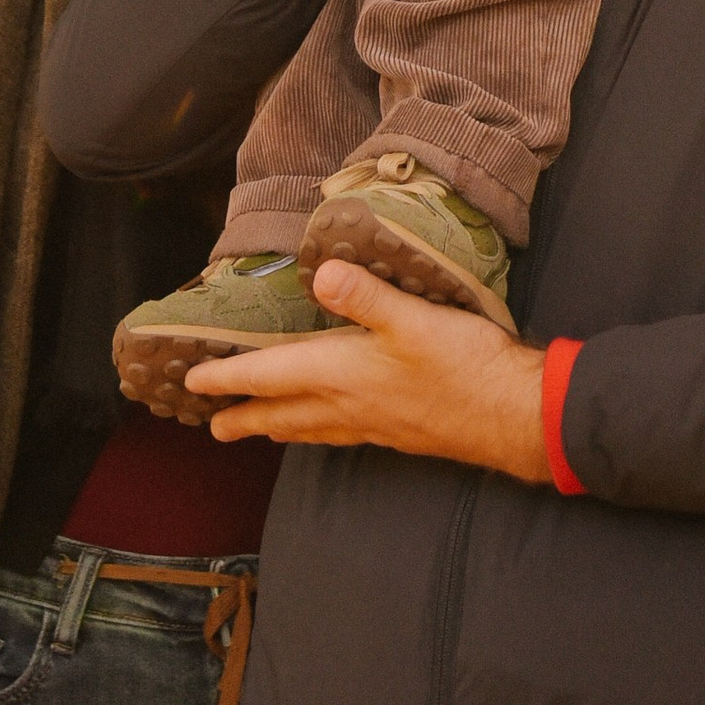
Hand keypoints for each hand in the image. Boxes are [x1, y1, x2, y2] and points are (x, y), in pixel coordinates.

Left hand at [190, 261, 550, 481]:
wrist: (512, 415)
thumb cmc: (464, 366)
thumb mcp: (415, 319)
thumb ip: (366, 296)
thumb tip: (322, 271)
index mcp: (344, 375)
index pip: (271, 377)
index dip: (230, 377)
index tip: (192, 381)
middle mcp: (349, 404)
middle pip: (283, 413)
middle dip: (244, 417)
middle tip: (212, 427)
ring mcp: (373, 422)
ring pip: (311, 428)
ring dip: (279, 426)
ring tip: (259, 428)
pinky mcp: (396, 430)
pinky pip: (339, 433)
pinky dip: (318, 430)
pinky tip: (330, 425)